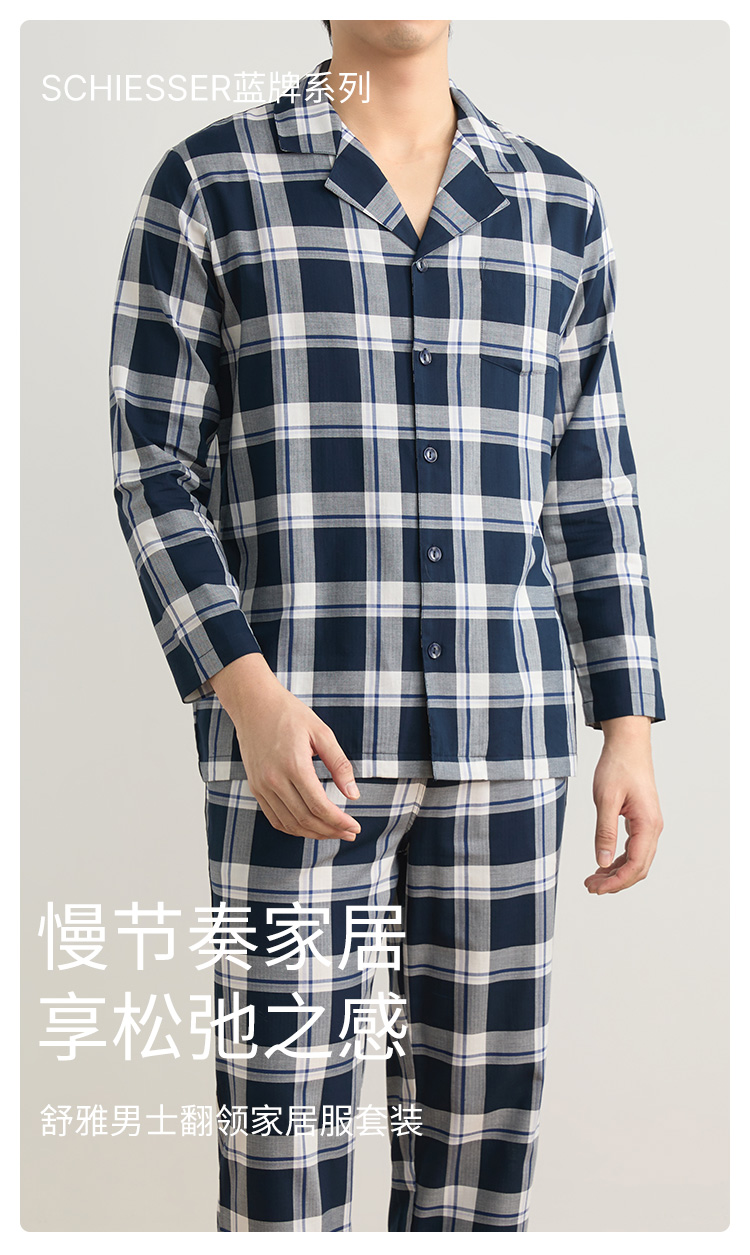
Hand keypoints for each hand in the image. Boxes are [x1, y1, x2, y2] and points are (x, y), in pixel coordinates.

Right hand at [209, 653, 361, 841]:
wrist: (254, 704)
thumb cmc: (289, 714)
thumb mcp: (321, 733)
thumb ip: (339, 764)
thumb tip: (353, 794)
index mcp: (294, 765)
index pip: (319, 806)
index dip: (339, 822)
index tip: (355, 827)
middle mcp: (274, 780)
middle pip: (306, 819)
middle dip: (331, 831)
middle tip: (350, 833)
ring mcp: (262, 786)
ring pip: (290, 823)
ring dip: (313, 834)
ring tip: (333, 833)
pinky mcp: (255, 787)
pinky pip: (274, 818)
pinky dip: (293, 829)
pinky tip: (308, 828)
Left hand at [585, 716, 663, 894]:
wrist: (628, 745)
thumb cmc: (618, 767)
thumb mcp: (606, 799)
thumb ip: (604, 832)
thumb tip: (602, 862)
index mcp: (647, 825)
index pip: (635, 865)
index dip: (616, 882)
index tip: (596, 888)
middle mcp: (653, 828)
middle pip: (639, 868)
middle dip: (615, 882)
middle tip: (590, 887)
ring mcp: (649, 825)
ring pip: (636, 860)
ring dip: (616, 873)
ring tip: (592, 879)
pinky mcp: (641, 821)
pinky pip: (633, 848)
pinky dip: (618, 860)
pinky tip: (603, 864)